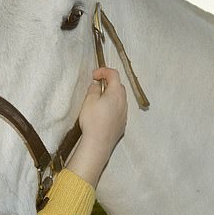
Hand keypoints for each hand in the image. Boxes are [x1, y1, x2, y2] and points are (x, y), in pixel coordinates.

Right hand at [66, 67, 126, 186]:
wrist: (99, 143)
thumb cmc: (93, 120)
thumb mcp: (89, 101)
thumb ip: (94, 89)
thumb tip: (97, 86)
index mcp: (116, 93)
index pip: (113, 74)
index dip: (103, 71)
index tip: (94, 75)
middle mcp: (123, 102)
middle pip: (118, 86)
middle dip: (108, 83)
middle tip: (96, 86)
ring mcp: (124, 113)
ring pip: (120, 99)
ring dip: (111, 95)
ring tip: (98, 100)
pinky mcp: (122, 124)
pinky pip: (119, 110)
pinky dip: (112, 106)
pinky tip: (102, 113)